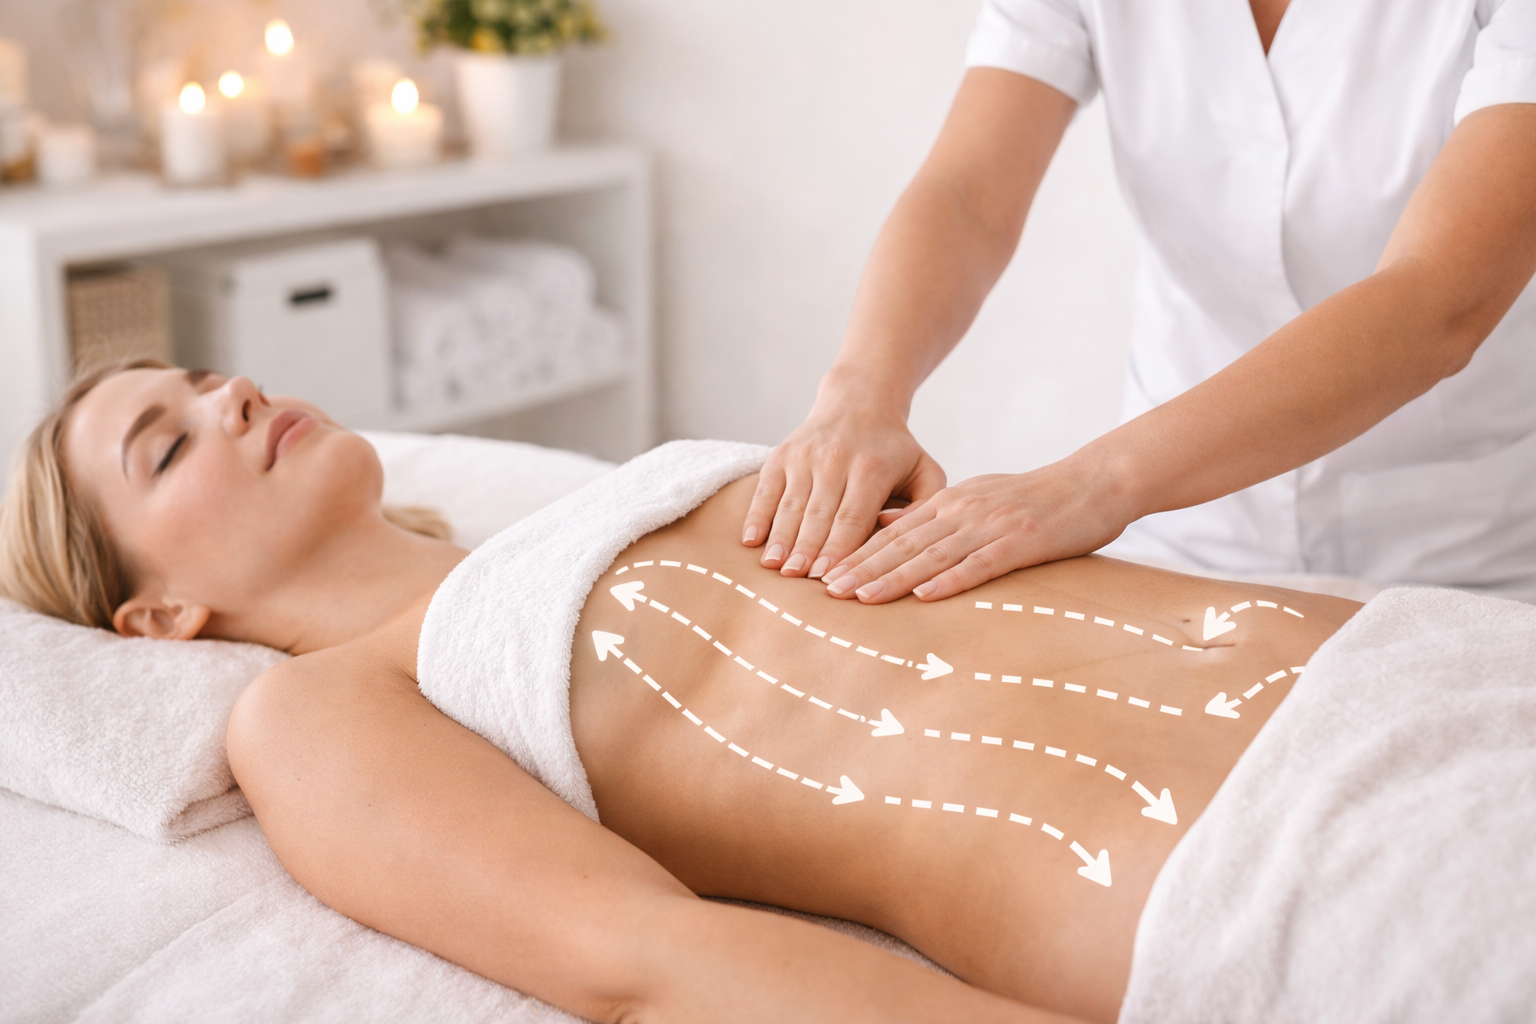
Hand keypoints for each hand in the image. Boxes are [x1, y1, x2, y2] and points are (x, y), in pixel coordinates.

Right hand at [742, 396, 946, 578]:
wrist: (859, 402)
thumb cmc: (895, 449)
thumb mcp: (925, 470)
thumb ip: (923, 505)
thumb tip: (891, 528)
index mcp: (872, 467)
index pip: (852, 518)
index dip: (838, 549)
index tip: (828, 578)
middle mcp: (835, 460)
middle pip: (818, 515)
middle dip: (807, 550)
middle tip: (797, 579)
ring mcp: (804, 456)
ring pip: (791, 505)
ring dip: (781, 538)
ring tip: (774, 567)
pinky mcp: (782, 455)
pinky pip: (766, 489)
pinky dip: (757, 515)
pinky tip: (751, 541)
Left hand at [820, 450, 1135, 602]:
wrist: (1094, 483)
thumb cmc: (1034, 499)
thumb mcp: (975, 498)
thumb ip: (931, 514)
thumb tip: (883, 525)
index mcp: (951, 503)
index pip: (894, 533)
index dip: (858, 555)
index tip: (826, 576)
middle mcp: (963, 511)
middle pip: (903, 545)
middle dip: (863, 569)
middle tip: (827, 592)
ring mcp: (991, 526)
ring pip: (932, 555)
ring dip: (894, 578)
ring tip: (861, 598)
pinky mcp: (1021, 542)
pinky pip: (980, 564)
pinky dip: (950, 580)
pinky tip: (926, 596)